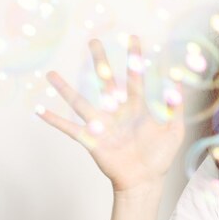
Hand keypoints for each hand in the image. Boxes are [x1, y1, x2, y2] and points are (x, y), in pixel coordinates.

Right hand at [38, 36, 184, 192]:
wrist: (146, 181)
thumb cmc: (160, 156)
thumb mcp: (174, 130)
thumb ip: (175, 107)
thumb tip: (179, 84)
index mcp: (138, 107)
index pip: (135, 77)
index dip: (135, 59)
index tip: (133, 38)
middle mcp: (117, 112)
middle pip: (106, 82)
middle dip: (100, 62)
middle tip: (93, 41)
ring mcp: (103, 125)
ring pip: (81, 103)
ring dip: (66, 89)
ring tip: (51, 75)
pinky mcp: (92, 141)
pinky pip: (70, 129)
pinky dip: (55, 120)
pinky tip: (39, 110)